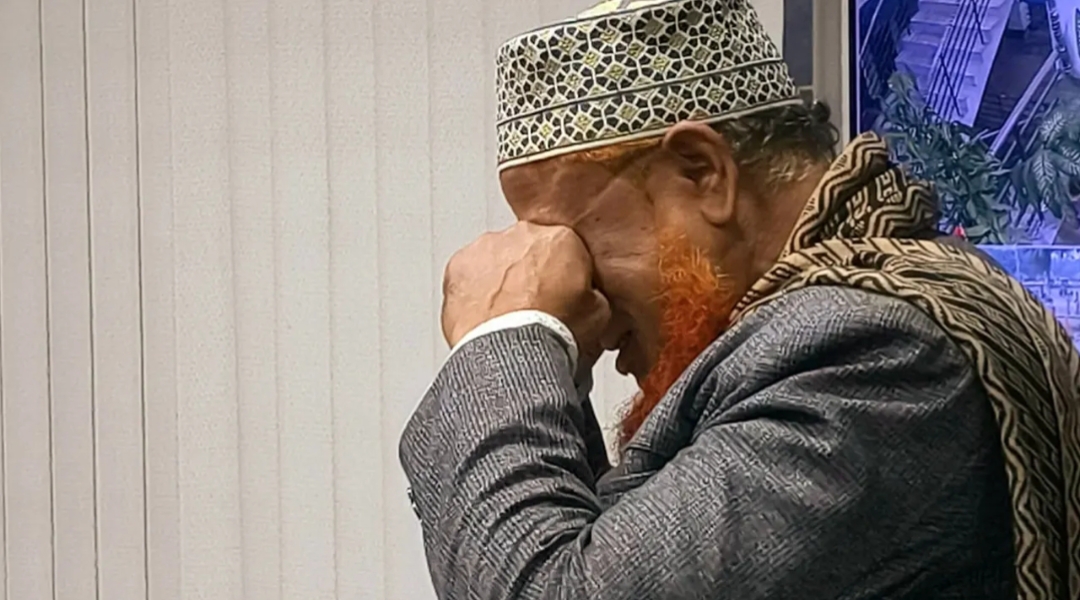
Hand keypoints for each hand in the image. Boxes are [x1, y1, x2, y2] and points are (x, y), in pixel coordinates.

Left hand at [442, 222, 610, 371]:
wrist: (512, 353)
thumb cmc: (551, 334)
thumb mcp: (599, 315)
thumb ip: (593, 293)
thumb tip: (589, 297)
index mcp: (561, 239)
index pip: (566, 249)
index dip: (564, 275)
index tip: (561, 294)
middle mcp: (522, 235)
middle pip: (528, 249)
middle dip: (529, 273)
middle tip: (533, 307)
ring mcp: (486, 248)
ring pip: (495, 259)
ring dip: (500, 281)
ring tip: (506, 317)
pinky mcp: (457, 266)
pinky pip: (467, 275)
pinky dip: (473, 291)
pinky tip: (483, 317)